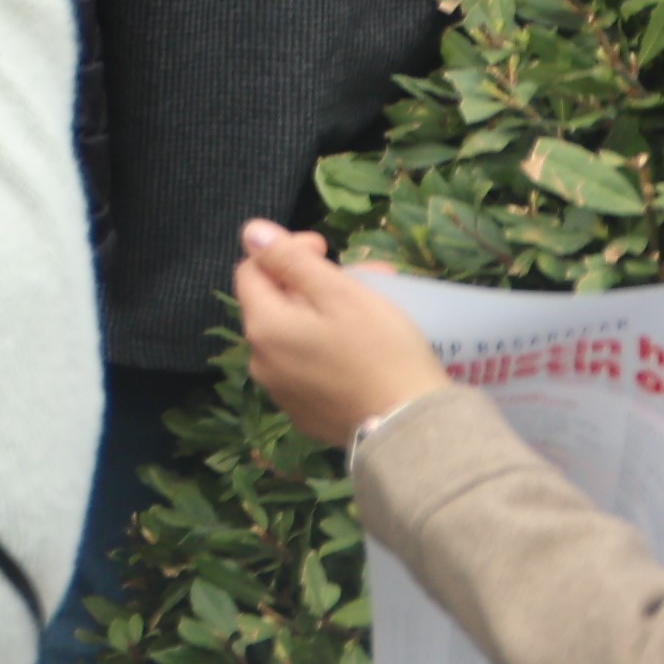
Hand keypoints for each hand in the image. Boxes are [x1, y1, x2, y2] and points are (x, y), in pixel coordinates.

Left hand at [234, 222, 450, 446]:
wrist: (411, 429)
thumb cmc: (381, 352)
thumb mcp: (340, 294)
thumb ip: (291, 260)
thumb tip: (252, 233)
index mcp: (263, 327)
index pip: (252, 270)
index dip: (285, 251)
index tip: (327, 250)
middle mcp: (260, 362)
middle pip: (275, 304)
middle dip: (315, 284)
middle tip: (365, 280)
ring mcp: (281, 393)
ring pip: (294, 336)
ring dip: (324, 315)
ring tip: (373, 313)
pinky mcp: (305, 414)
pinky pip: (307, 368)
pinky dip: (328, 350)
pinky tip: (363, 352)